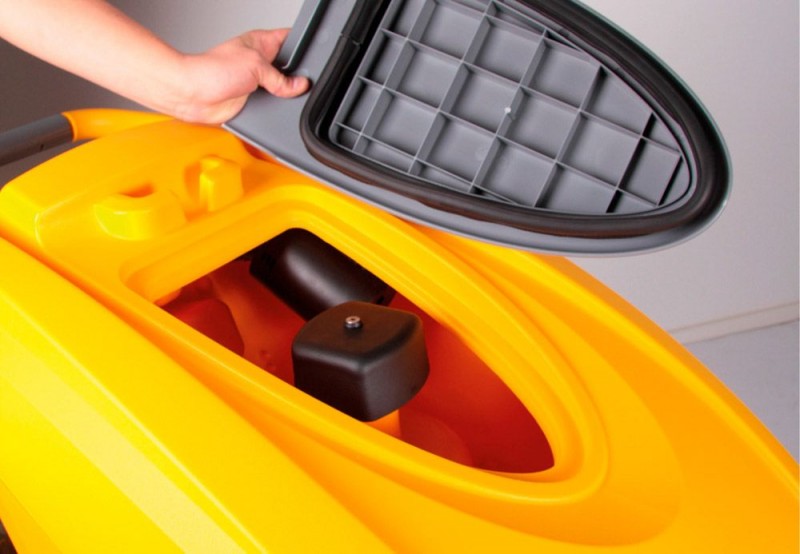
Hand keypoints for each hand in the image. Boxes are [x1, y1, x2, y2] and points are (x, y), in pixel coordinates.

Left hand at [176, 29, 309, 124]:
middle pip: (290, 68)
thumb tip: (299, 84)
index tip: (313, 56)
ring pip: (282, 89)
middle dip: (297, 76)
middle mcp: (259, 62)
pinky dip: (276, 108)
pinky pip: (273, 105)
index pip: (289, 38)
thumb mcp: (255, 66)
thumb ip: (280, 77)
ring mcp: (257, 82)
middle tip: (300, 81)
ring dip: (285, 95)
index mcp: (260, 43)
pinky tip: (275, 106)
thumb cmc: (212, 70)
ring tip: (284, 94)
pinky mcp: (253, 101)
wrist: (194, 95)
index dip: (303, 46)